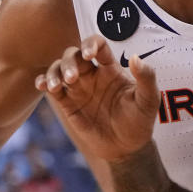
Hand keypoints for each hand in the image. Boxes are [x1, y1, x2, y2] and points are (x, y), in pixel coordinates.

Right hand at [36, 35, 158, 161]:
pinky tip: (44, 86)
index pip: (98, 46)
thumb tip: (136, 58)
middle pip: (73, 55)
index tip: (89, 54)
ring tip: (56, 86)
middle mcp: (92, 75)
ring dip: (54, 72)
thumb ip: (146, 78)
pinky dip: (44, 82)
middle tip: (73, 78)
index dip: (91, 44)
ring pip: (59, 69)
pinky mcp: (68, 104)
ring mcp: (78, 89)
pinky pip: (52, 88)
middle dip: (69, 62)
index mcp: (111, 69)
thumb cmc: (140, 120)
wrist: (127, 147)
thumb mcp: (149, 99)